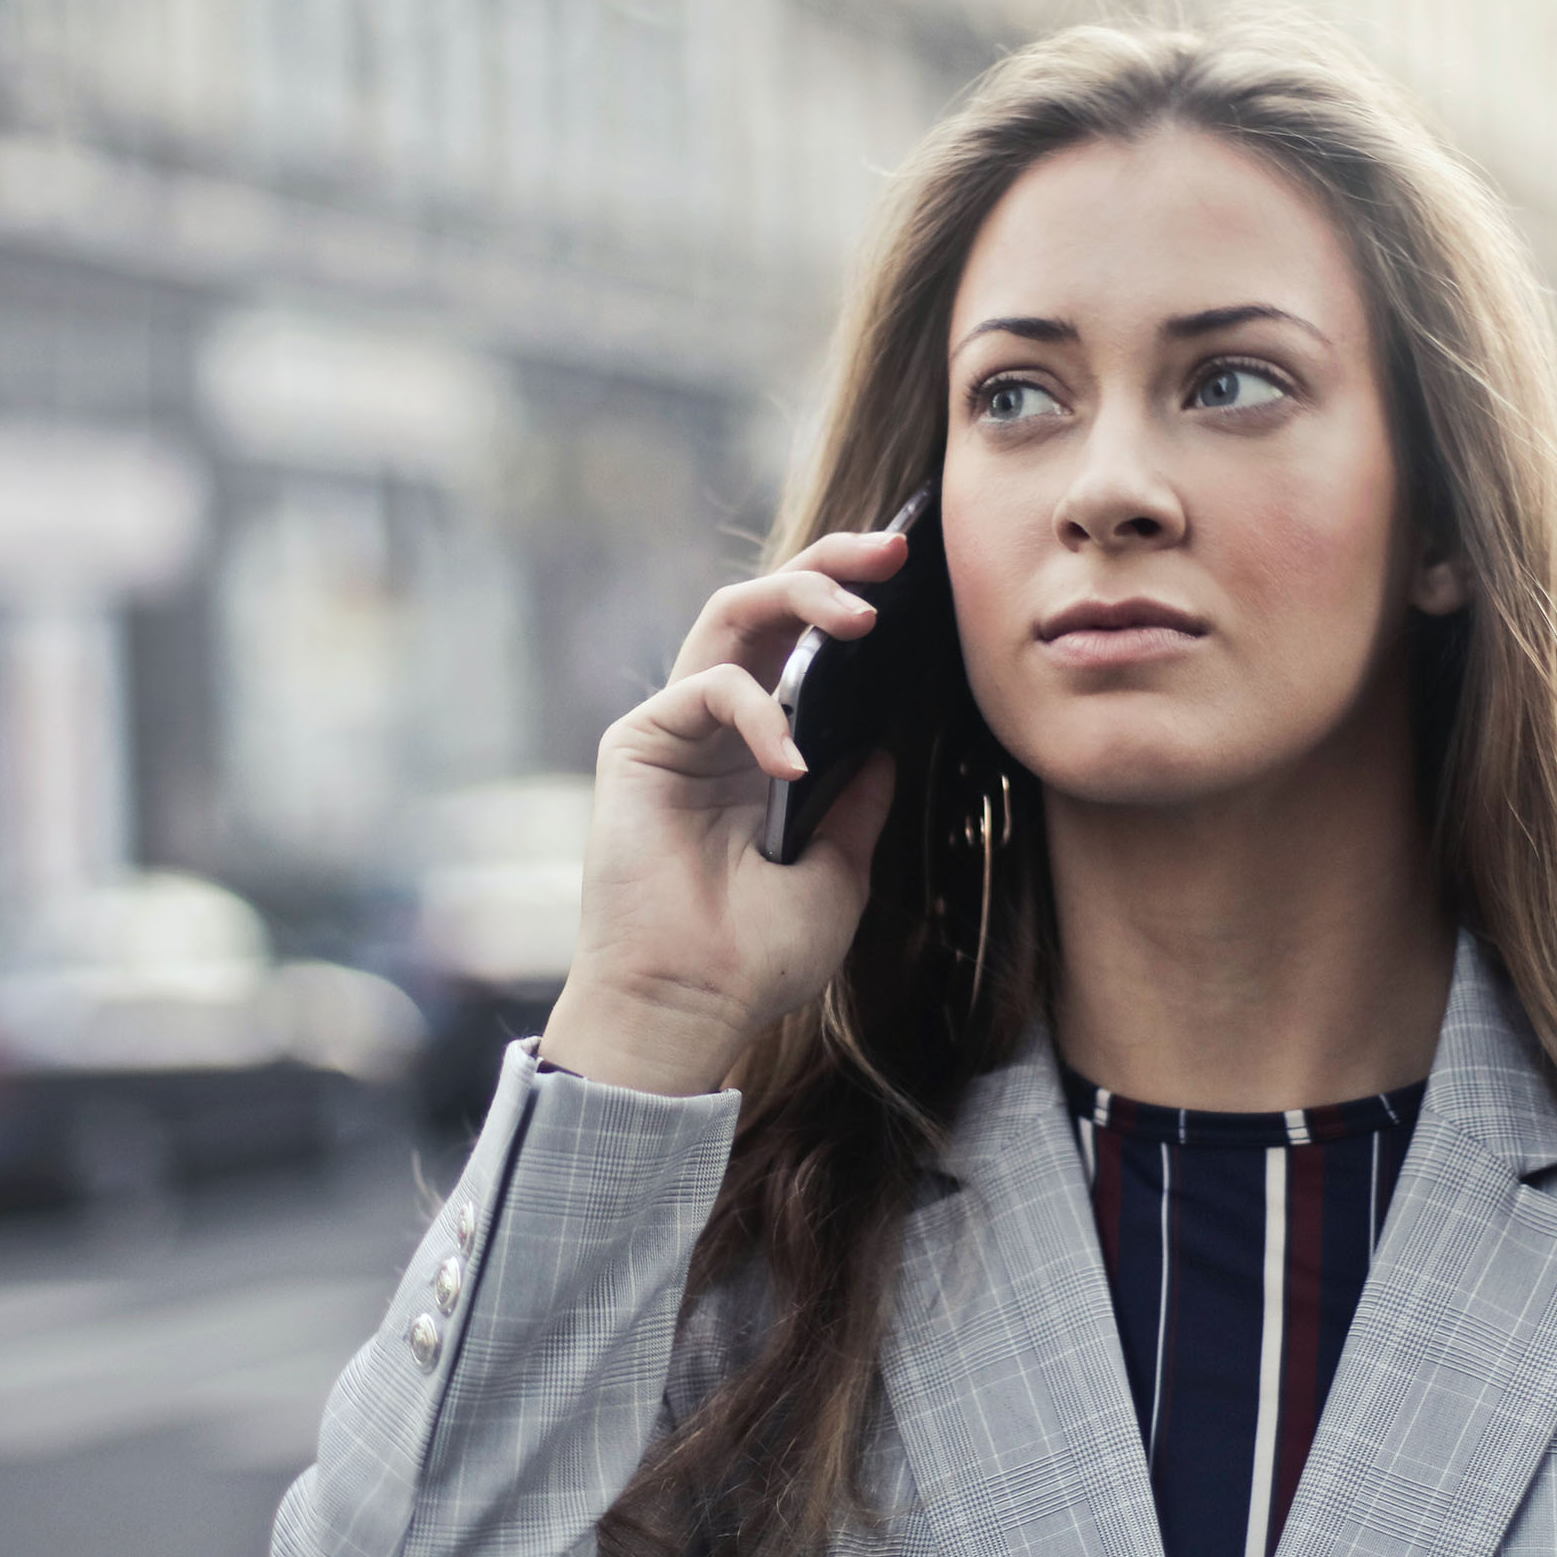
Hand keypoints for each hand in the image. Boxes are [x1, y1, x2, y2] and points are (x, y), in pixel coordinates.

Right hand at [539, 530, 905, 1094]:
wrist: (690, 1006)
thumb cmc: (755, 957)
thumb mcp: (839, 873)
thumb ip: (857, 804)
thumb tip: (886, 745)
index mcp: (762, 750)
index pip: (805, 646)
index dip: (852, 600)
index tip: (918, 577)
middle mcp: (717, 726)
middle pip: (768, 606)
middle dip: (831, 563)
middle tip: (895, 551)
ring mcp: (675, 728)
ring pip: (732, 616)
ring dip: (799, 594)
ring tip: (862, 611)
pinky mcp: (638, 741)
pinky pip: (706, 687)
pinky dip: (758, 711)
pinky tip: (792, 761)